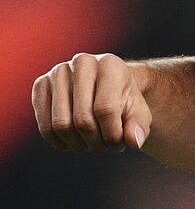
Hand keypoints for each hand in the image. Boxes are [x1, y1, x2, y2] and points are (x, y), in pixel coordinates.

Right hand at [33, 52, 151, 151]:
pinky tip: (75, 142)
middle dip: (97, 142)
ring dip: (79, 144)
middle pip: (82, 120)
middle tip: (105, 146)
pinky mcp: (40, 85)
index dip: (112, 135)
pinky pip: (45, 126)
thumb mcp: (139, 112)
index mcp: (109, 65)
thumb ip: (139, 126)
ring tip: (92, 143)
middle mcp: (81, 63)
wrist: (106, 85)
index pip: (106, 110)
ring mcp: (57, 73)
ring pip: (61, 125)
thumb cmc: (124, 100)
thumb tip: (134, 142)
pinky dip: (60, 142)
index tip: (120, 144)